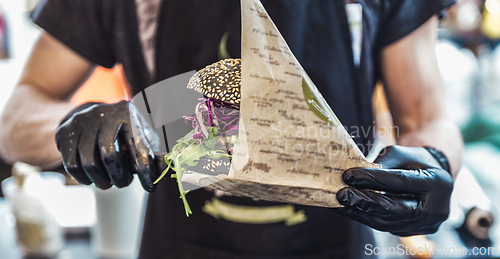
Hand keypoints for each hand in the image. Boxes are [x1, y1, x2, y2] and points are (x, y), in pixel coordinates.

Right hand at [55, 101, 159, 191]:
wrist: (90, 112)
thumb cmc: (123, 129)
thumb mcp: (141, 132)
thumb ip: (153, 150)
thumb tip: (170, 170)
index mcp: (127, 112)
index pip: (137, 146)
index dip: (144, 170)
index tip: (150, 187)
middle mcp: (102, 114)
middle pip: (109, 157)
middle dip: (119, 177)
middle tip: (124, 183)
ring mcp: (80, 122)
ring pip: (89, 164)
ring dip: (101, 181)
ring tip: (108, 182)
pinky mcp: (64, 133)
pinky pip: (72, 165)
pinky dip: (83, 179)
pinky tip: (92, 178)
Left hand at [336, 145, 452, 235]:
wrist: (432, 177)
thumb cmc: (413, 161)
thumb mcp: (400, 154)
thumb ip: (381, 165)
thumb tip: (353, 176)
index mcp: (437, 183)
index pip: (400, 182)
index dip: (372, 179)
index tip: (348, 174)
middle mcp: (435, 209)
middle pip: (393, 209)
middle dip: (363, 201)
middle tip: (341, 194)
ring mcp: (424, 224)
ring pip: (386, 222)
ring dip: (359, 212)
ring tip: (340, 202)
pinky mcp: (411, 231)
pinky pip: (384, 226)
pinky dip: (364, 217)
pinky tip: (348, 208)